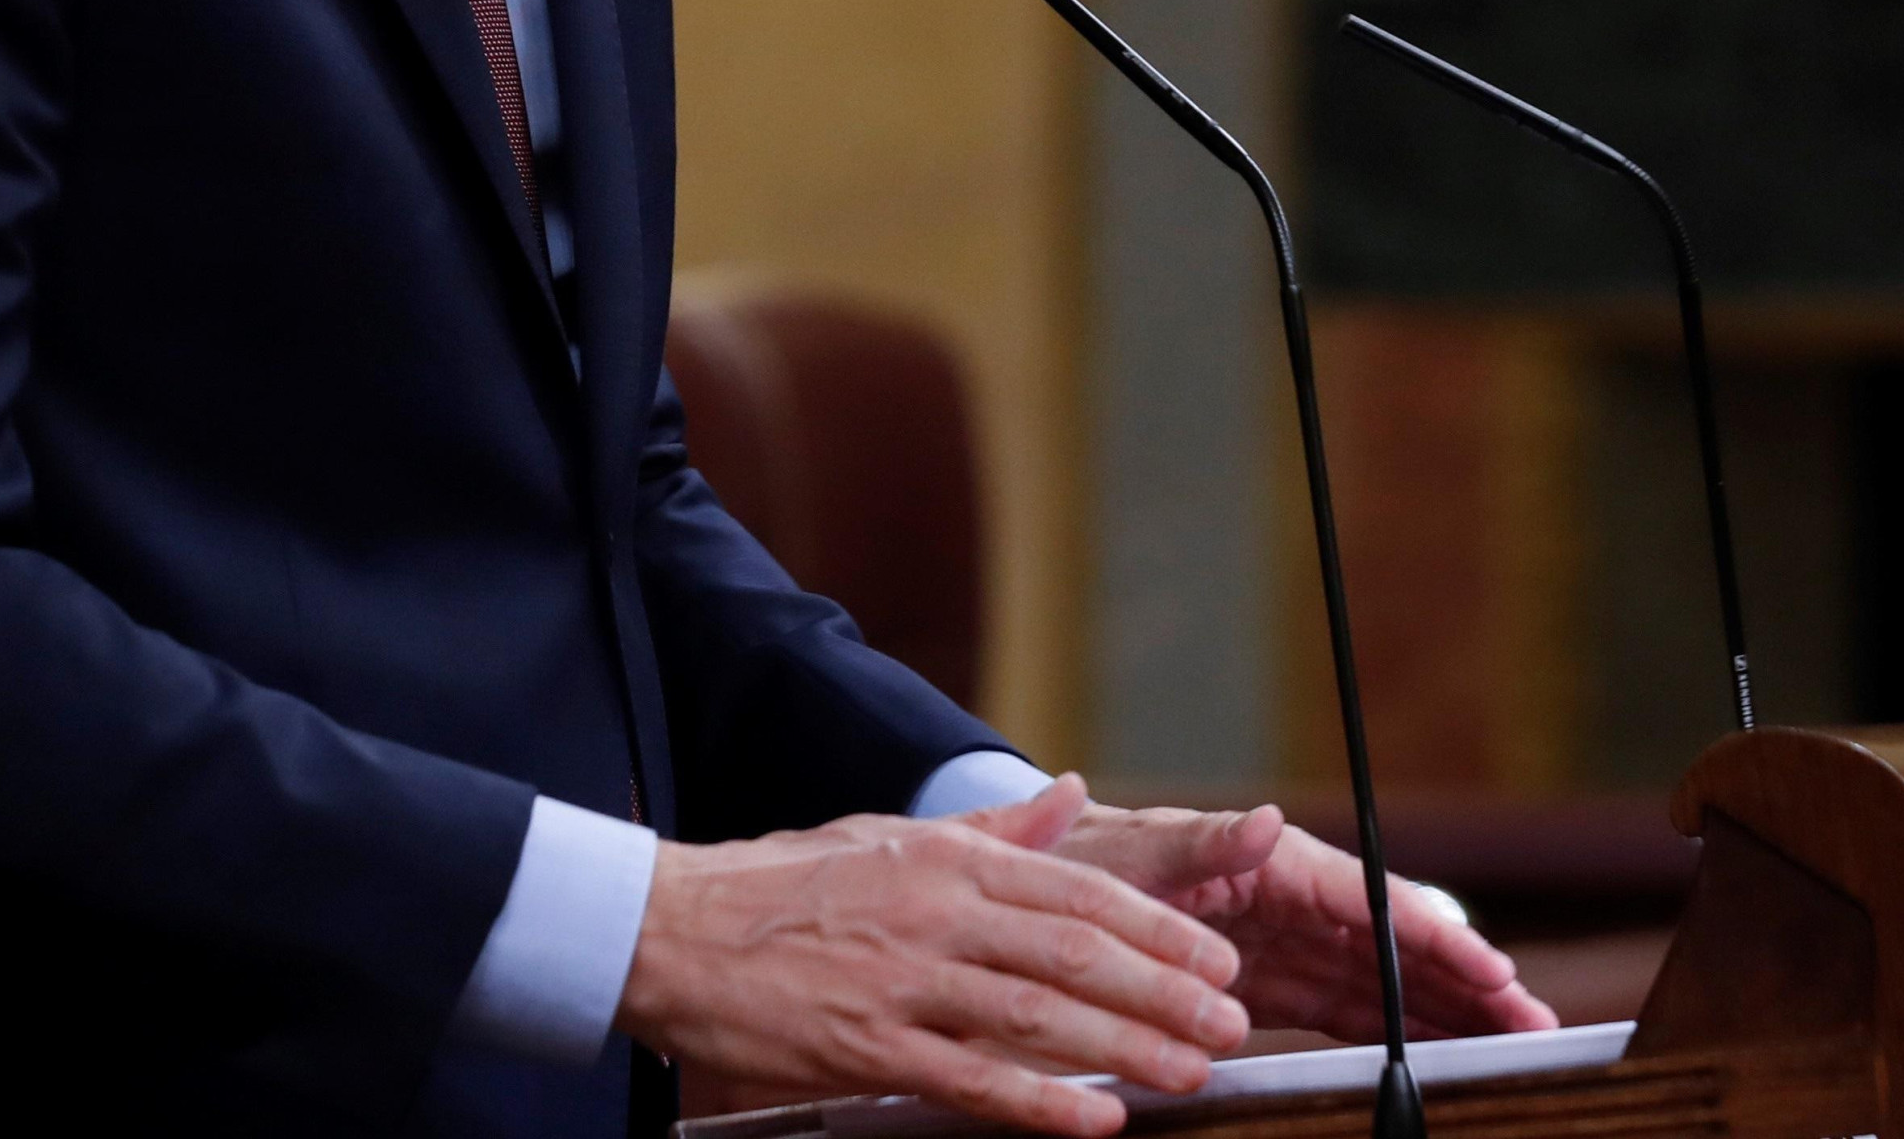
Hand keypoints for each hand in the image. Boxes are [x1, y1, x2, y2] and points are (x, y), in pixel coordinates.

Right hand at [618, 775, 1251, 1136]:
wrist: (672, 930)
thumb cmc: (781, 882)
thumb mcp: (889, 835)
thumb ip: (989, 829)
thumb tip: (1068, 796)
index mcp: (945, 861)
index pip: (1077, 893)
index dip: (1157, 929)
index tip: (1216, 958)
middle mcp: (934, 915)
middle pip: (1074, 955)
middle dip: (1164, 991)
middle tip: (1231, 1022)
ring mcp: (903, 983)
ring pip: (1037, 1016)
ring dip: (1125, 1046)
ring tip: (1191, 1070)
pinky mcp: (867, 1047)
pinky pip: (969, 1080)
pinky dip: (1039, 1104)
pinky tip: (1096, 1121)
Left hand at [1040, 798, 1559, 1044]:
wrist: (1041, 890)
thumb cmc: (1088, 860)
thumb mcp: (1137, 852)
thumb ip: (1205, 842)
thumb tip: (1267, 818)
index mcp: (1271, 863)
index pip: (1371, 903)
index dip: (1436, 941)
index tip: (1493, 971)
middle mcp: (1290, 900)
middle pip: (1397, 946)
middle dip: (1469, 981)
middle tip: (1535, 1022)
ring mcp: (1284, 944)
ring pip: (1383, 982)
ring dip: (1447, 1011)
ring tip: (1511, 1043)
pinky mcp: (1266, 984)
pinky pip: (1343, 1010)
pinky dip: (1394, 1030)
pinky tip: (1439, 1053)